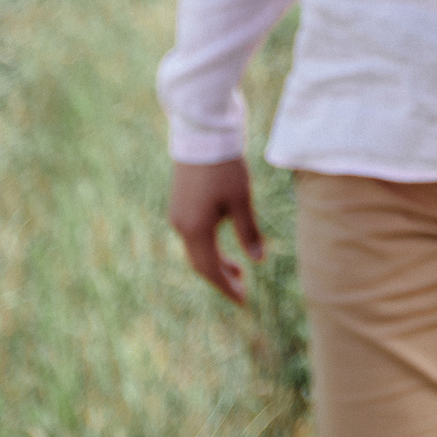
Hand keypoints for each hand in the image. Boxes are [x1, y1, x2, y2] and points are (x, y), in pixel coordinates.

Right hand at [169, 157, 264, 306]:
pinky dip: (208, 247)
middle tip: (243, 289)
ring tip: (238, 270)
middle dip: (221, 278)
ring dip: (215, 262)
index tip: (243, 301)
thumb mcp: (241, 200)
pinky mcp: (180, 203)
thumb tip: (258, 261)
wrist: (202, 135)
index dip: (226, 287)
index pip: (210, 269)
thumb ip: (248, 232)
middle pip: (200, 263)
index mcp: (195, 229)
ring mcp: (178, 214)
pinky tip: (224, 243)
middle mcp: (181, 226)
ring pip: (196, 249)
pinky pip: (193, 235)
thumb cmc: (224, 168)